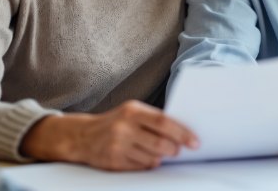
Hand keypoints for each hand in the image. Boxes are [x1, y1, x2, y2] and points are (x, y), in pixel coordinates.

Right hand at [21, 100, 198, 170]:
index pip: (163, 122)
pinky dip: (148, 164)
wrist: (82, 136)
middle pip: (160, 142)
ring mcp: (118, 145)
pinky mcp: (114, 161)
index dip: (182, 133)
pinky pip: (141, 167)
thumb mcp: (132, 112)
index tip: (195, 142)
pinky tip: (145, 158)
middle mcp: (124, 127)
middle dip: (174, 149)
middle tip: (179, 151)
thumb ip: (153, 119)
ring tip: (160, 153)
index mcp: (132, 110)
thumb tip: (182, 132)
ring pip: (152, 158)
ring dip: (161, 158)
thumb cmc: (115, 122)